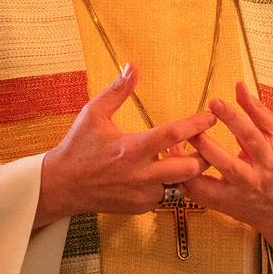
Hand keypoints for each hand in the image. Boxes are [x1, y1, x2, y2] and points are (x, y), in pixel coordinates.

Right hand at [34, 63, 216, 227]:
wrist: (61, 185)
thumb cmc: (78, 147)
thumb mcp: (94, 113)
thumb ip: (117, 90)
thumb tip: (133, 66)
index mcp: (132, 148)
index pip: (174, 134)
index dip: (197, 124)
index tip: (211, 116)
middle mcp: (141, 174)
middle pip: (190, 168)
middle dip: (203, 155)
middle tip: (205, 143)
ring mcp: (142, 194)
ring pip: (182, 186)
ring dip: (187, 171)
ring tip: (186, 156)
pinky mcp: (140, 207)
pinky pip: (166, 196)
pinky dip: (170, 184)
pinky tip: (163, 172)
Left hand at [182, 83, 272, 273]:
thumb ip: (258, 110)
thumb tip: (239, 85)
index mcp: (267, 158)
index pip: (250, 135)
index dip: (232, 118)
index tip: (214, 102)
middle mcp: (251, 179)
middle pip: (227, 164)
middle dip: (205, 145)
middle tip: (189, 127)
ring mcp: (234, 195)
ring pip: (208, 185)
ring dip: (189, 165)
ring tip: (176, 145)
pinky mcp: (222, 205)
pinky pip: (198, 195)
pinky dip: (184, 180)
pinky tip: (175, 162)